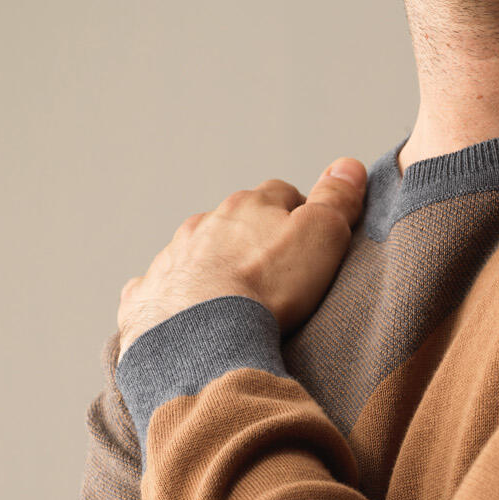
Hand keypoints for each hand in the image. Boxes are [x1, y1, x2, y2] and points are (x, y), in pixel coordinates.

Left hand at [117, 158, 366, 364]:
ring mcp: (174, 256)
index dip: (299, 214)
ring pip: (198, 250)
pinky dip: (174, 296)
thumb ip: (337, 199)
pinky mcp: (149, 293)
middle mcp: (206, 222)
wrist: (201, 334)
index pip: (281, 194)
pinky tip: (187, 317)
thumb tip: (350, 165)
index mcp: (249, 205)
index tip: (310, 240)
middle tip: (275, 275)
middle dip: (253, 239)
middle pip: (236, 221)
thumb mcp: (321, 236)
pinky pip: (161, 286)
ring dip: (214, 265)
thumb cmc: (267, 286)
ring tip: (235, 301)